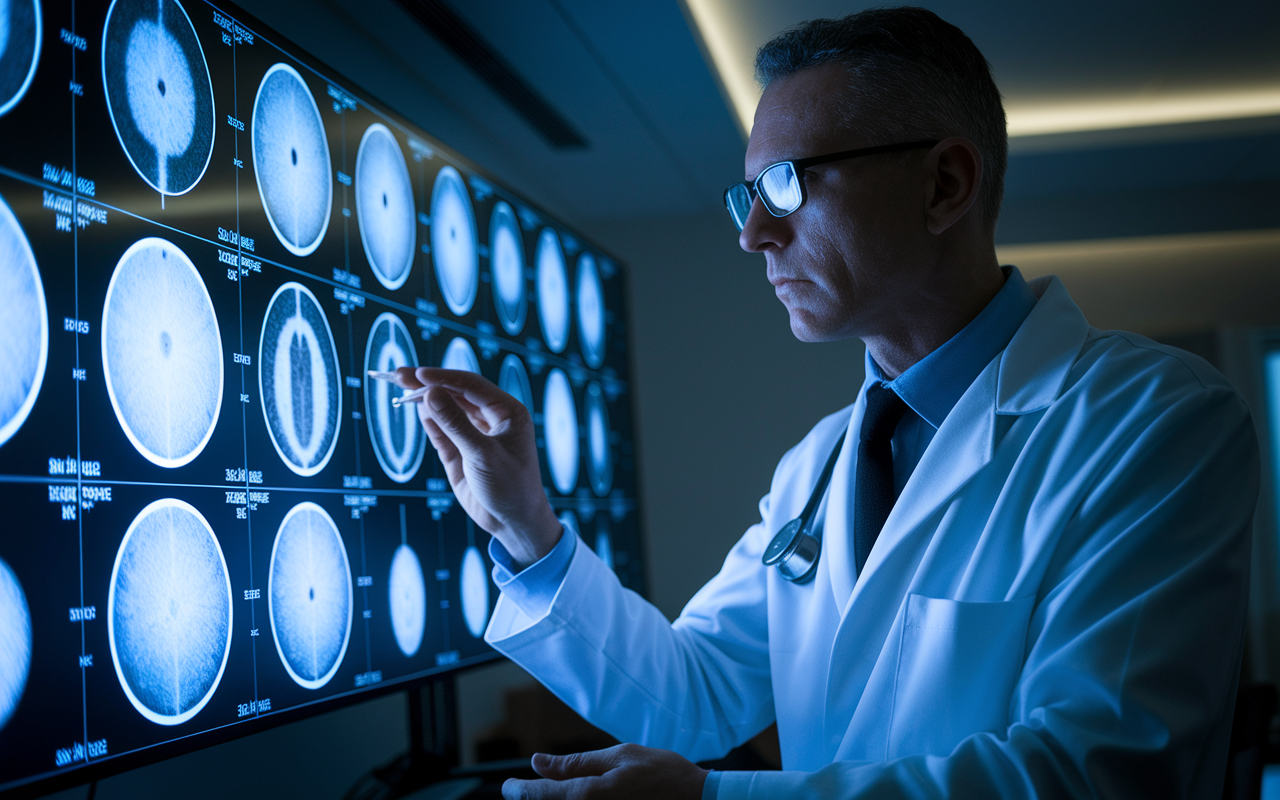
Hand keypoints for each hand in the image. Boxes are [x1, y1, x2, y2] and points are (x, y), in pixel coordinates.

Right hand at [389, 366, 561, 567]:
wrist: (514, 523)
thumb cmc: (511, 487)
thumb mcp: (482, 455)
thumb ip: (455, 424)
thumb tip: (429, 393)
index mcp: (508, 412)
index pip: (471, 385)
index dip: (443, 377)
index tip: (417, 374)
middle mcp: (492, 418)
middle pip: (456, 393)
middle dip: (428, 383)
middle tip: (399, 375)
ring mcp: (475, 434)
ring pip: (447, 409)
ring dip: (425, 399)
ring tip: (400, 387)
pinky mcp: (461, 452)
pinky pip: (442, 430)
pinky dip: (429, 420)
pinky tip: (415, 407)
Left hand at [502, 744, 709, 799]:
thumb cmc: (661, 773)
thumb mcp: (618, 757)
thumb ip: (575, 764)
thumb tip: (538, 762)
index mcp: (589, 795)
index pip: (541, 796)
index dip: (519, 792)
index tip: (507, 788)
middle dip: (535, 799)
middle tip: (526, 790)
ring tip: (554, 790)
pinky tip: (579, 796)